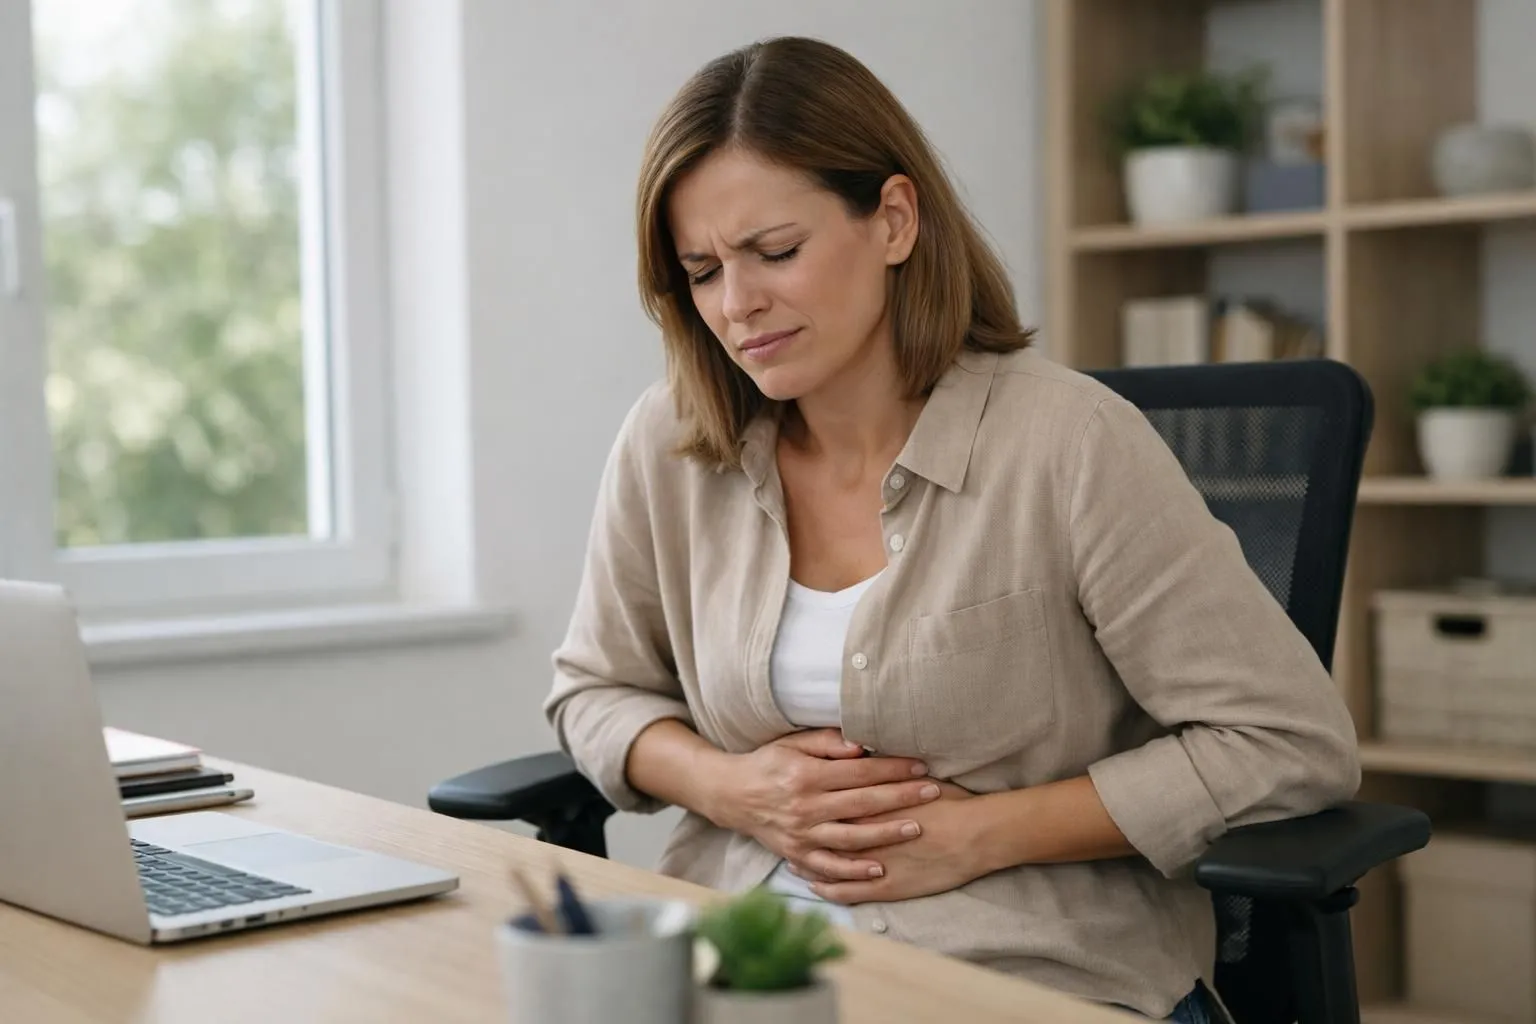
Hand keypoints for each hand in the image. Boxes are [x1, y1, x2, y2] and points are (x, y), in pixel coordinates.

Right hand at [706, 728, 941, 882]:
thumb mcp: (792, 743)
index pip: (860, 772)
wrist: (731, 795)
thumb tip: (861, 744)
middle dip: (901, 797)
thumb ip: (826, 742)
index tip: (920, 766)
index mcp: (806, 775)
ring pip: (851, 837)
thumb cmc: (768, 763)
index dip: (892, 768)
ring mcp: (801, 834)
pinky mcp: (796, 854)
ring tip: (916, 827)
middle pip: (863, 803)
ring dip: (886, 834)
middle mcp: (805, 806)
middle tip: (932, 792)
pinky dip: (854, 871)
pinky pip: (829, 867)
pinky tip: (879, 869)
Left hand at [788, 782, 989, 904]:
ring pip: (829, 864)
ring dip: (807, 863)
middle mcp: (865, 833)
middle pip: (825, 831)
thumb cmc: (951, 803)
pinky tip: (814, 887)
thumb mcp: (914, 777)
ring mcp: (874, 862)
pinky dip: (827, 888)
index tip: (795, 794)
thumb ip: (885, 770)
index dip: (813, 798)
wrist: (978, 835)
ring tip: (790, 860)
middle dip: (802, 830)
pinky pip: (847, 890)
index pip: (833, 800)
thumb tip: (864, 755)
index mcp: (869, 803)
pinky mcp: (885, 886)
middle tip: (783, 828)